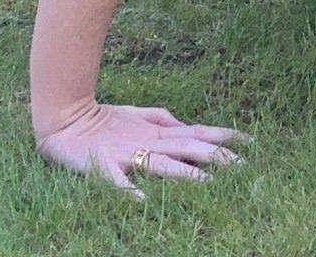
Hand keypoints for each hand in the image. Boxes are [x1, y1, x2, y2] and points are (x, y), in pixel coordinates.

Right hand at [35, 101, 244, 197]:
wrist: (64, 119)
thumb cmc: (104, 120)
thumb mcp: (138, 115)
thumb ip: (163, 118)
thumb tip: (187, 122)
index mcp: (157, 132)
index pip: (198, 133)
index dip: (224, 136)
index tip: (251, 142)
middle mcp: (148, 142)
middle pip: (188, 149)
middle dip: (216, 158)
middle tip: (244, 167)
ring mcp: (127, 155)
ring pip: (161, 165)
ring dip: (185, 175)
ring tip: (208, 184)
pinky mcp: (104, 167)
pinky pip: (117, 182)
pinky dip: (128, 191)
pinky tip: (141, 201)